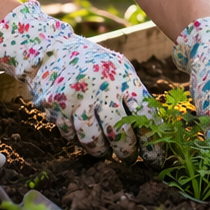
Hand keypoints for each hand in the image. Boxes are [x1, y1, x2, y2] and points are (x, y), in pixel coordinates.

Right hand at [0, 0, 152, 160]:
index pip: (144, 114)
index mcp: (121, 77)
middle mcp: (99, 87)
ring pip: (92, 140)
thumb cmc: (96, 65)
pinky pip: (71, 137)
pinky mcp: (55, 108)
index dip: (153, 141)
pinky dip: (80, 141)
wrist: (52, 51)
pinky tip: (86, 135)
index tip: (156, 157)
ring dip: (103, 152)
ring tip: (108, 152)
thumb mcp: (120, 70)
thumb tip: (157, 133)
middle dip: (128, 152)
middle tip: (131, 158)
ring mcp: (75, 98)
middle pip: (118, 132)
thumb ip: (136, 96)